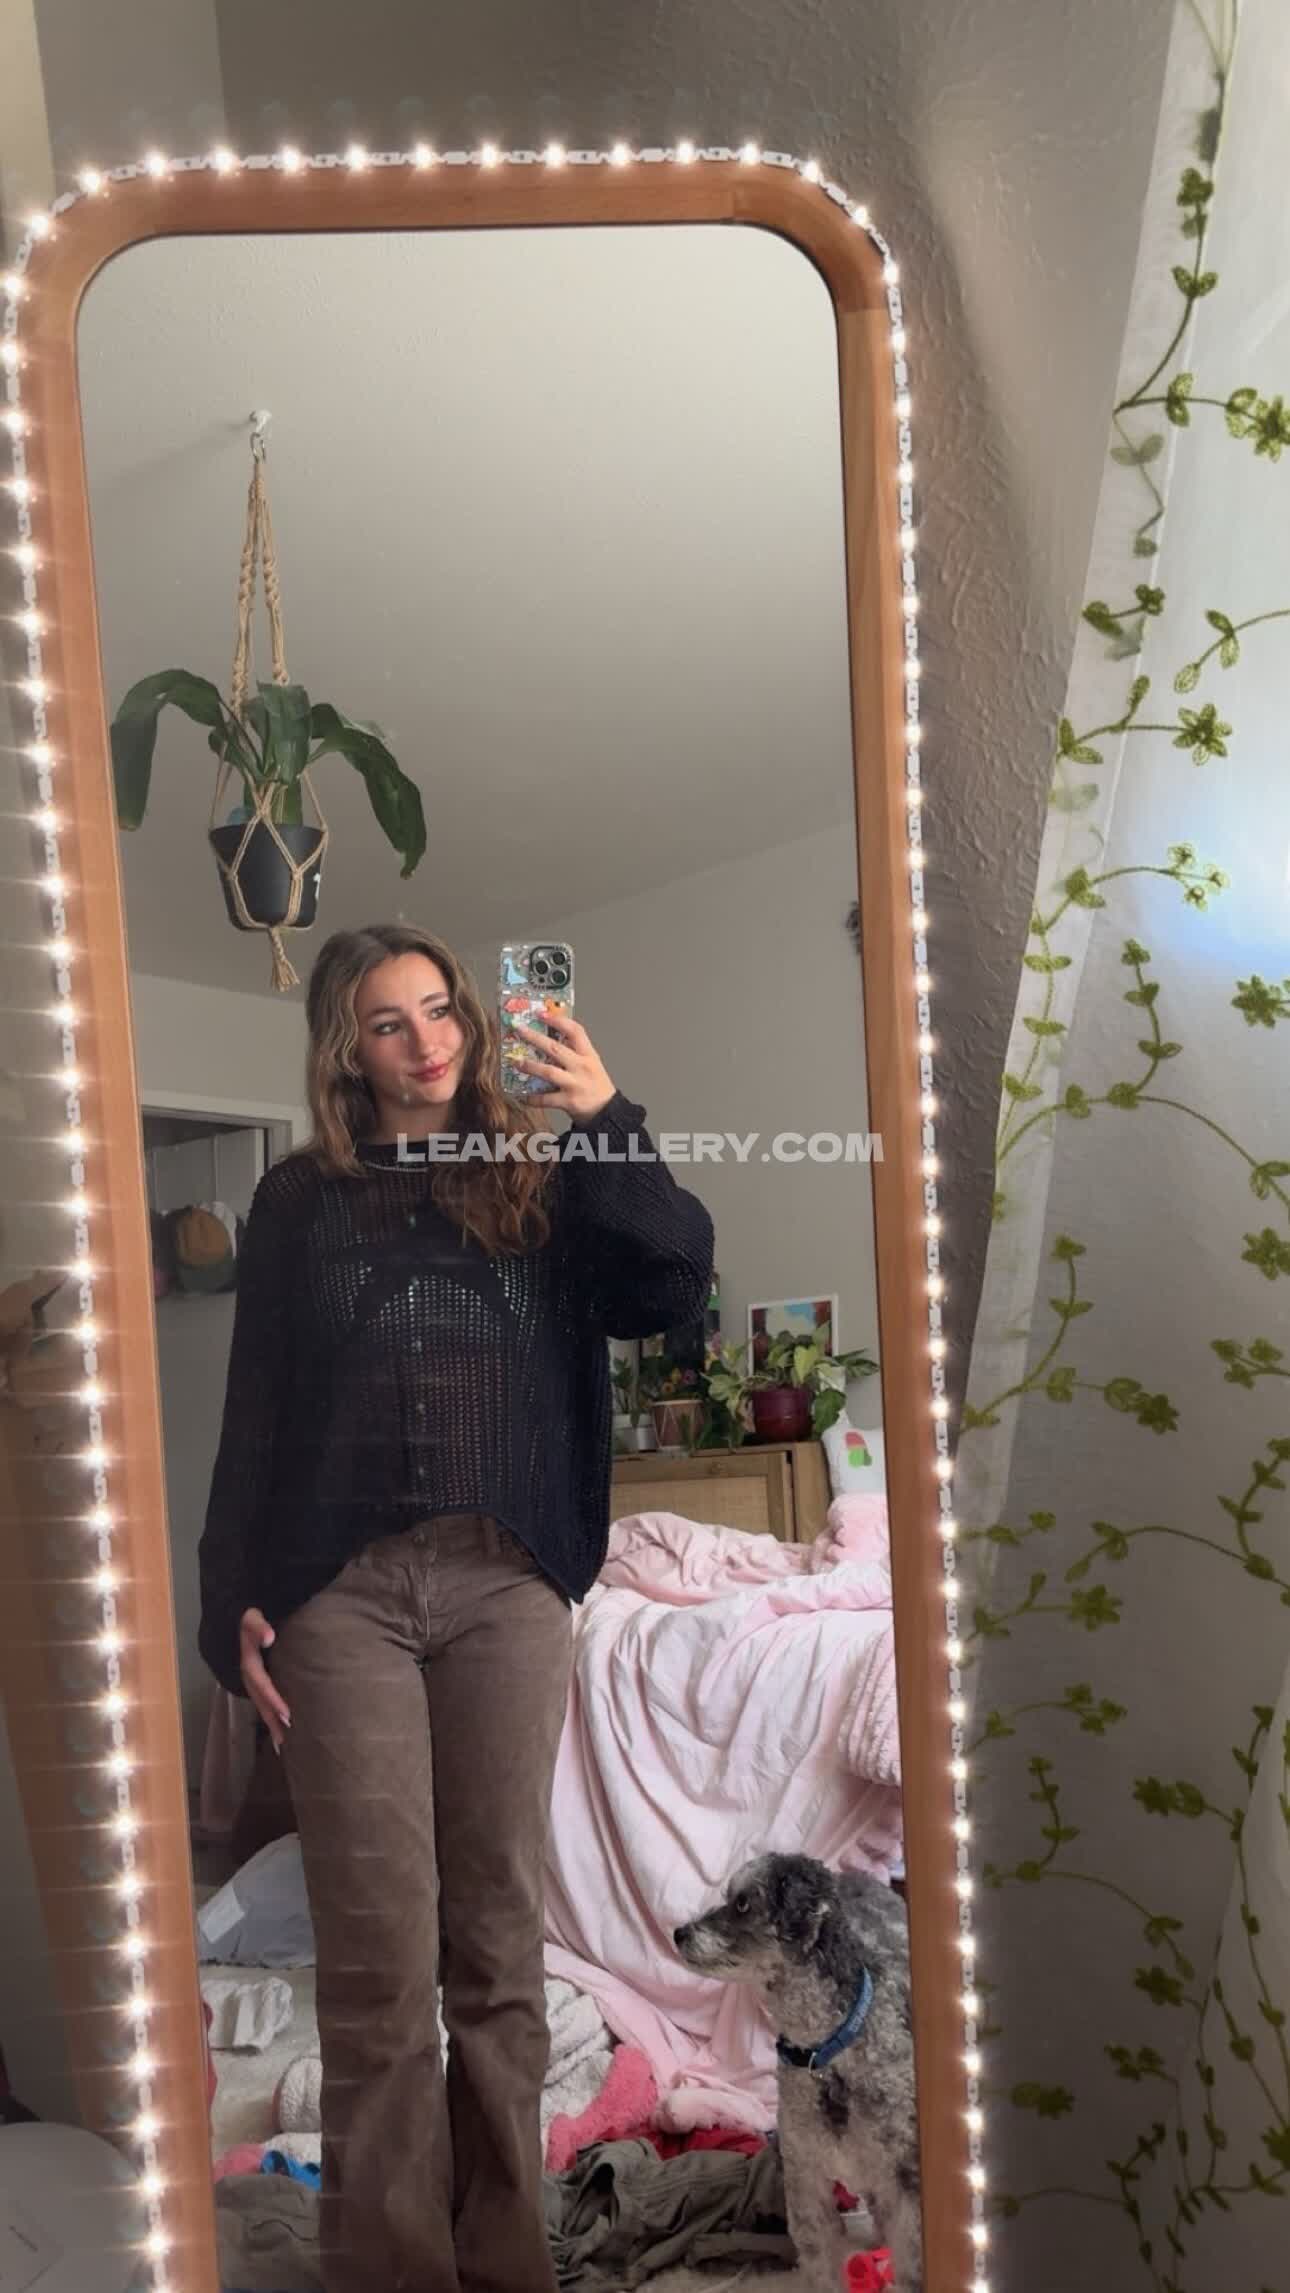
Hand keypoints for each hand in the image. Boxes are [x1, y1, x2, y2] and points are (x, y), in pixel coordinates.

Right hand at [239, 1607, 290, 1751]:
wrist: (232, 1620)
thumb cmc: (246, 1618)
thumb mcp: (251, 1618)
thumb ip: (259, 1626)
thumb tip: (269, 1637)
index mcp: (248, 1664)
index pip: (263, 1685)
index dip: (274, 1699)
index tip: (288, 1714)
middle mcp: (247, 1676)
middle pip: (260, 1702)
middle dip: (272, 1720)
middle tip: (286, 1740)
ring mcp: (250, 1680)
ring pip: (260, 1705)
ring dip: (271, 1722)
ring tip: (284, 1743)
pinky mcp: (255, 1681)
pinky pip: (262, 1701)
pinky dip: (270, 1715)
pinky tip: (279, 1726)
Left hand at [506, 1004, 616, 1120]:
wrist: (607, 1110)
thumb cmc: (595, 1083)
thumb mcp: (591, 1062)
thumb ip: (574, 1050)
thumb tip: (549, 1035)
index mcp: (588, 1055)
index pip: (575, 1031)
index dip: (558, 1020)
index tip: (541, 1013)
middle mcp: (582, 1067)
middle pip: (555, 1048)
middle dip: (535, 1037)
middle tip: (519, 1030)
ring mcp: (575, 1084)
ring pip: (548, 1072)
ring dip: (530, 1066)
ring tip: (516, 1062)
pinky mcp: (568, 1101)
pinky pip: (546, 1099)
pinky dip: (532, 1098)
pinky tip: (522, 1096)